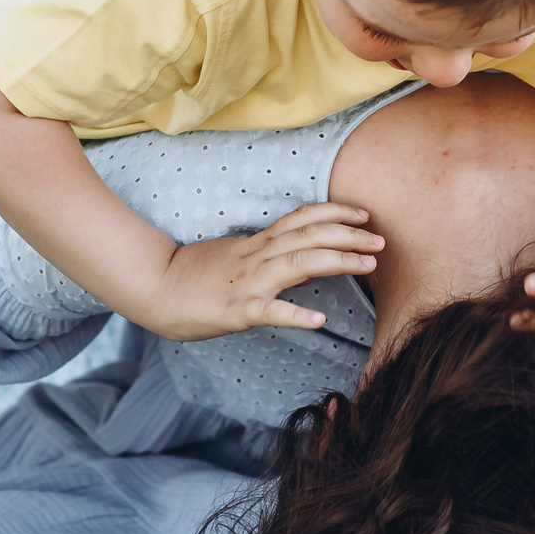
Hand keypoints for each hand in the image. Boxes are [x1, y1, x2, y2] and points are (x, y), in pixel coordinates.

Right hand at [133, 203, 383, 339]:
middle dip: (350, 235)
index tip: (364, 214)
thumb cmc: (194, 276)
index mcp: (257, 244)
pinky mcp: (237, 310)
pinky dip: (295, 314)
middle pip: (310, 236)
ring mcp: (248, 282)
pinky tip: (319, 321)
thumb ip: (271, 259)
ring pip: (299, 264)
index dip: (336, 212)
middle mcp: (257, 256)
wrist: (153, 287)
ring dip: (338, 261)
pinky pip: (270, 311)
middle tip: (381, 240)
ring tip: (369, 264)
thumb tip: (309, 267)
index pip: (303, 218)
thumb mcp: (236, 258)